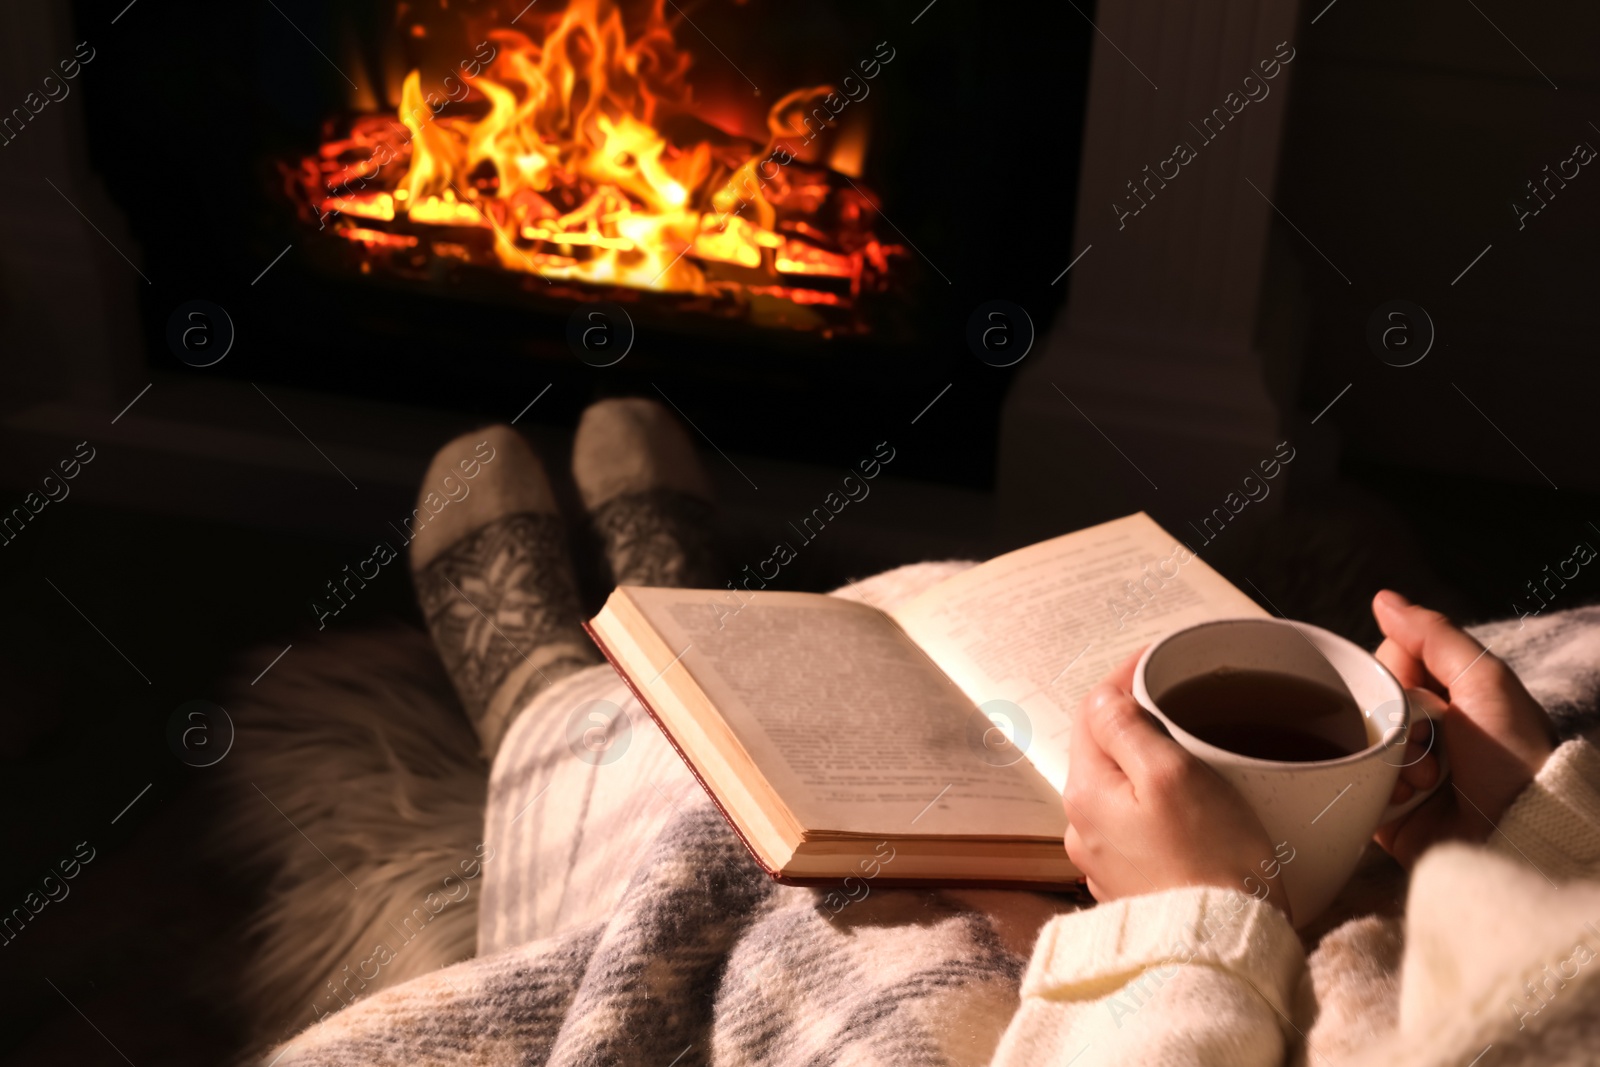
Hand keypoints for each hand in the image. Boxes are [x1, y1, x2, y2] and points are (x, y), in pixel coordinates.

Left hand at [1064, 652, 1290, 918]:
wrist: (1224, 950)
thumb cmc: (1210, 861)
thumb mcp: (1172, 776)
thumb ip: (1128, 728)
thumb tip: (1103, 696)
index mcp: (1085, 791)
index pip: (1093, 711)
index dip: (1125, 677)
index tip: (1160, 659)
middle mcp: (1082, 827)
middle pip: (1103, 750)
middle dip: (1134, 719)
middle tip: (1177, 697)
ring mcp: (1105, 860)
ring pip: (1119, 789)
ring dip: (1145, 764)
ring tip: (1187, 749)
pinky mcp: (1133, 884)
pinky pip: (1136, 827)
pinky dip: (1155, 805)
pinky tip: (1187, 807)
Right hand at [1371, 590, 1556, 866]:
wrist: (1520, 836)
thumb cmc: (1515, 760)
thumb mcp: (1486, 682)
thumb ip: (1434, 635)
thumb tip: (1383, 599)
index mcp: (1450, 697)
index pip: (1390, 664)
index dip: (1393, 675)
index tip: (1416, 697)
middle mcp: (1426, 732)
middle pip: (1369, 703)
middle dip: (1389, 722)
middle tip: (1420, 741)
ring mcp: (1404, 772)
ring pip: (1357, 744)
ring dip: (1384, 759)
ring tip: (1422, 780)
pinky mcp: (1387, 811)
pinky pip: (1352, 787)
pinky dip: (1373, 789)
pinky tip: (1404, 799)